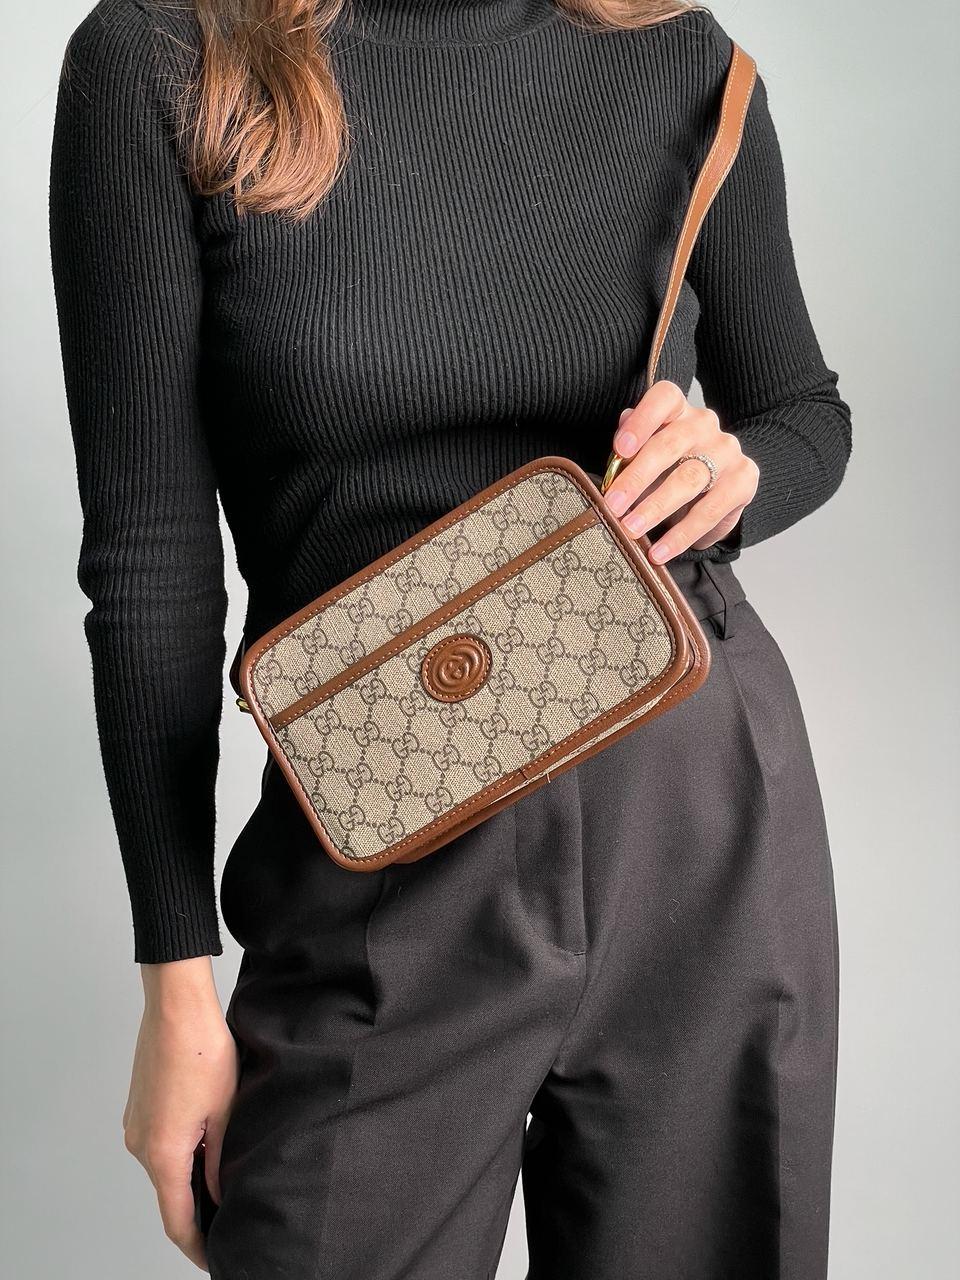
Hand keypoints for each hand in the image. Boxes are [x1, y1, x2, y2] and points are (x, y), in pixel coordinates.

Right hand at [123, 957, 238, 1271]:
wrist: (176, 1006)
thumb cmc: (203, 1050)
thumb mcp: (225, 1111)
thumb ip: (220, 1160)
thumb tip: (222, 1195)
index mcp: (162, 1152)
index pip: (176, 1219)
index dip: (196, 1245)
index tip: (215, 1258)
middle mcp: (140, 1144)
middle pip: (168, 1195)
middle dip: (196, 1213)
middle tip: (227, 1222)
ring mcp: (135, 1125)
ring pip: (163, 1168)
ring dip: (188, 1181)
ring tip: (222, 1184)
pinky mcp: (138, 1108)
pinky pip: (158, 1145)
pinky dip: (178, 1156)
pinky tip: (204, 1147)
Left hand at [603, 381, 759, 562]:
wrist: (717, 486)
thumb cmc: (669, 468)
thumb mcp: (646, 456)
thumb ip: (629, 450)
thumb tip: (618, 452)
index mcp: (677, 410)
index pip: (663, 399)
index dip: (641, 421)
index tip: (620, 448)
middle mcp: (704, 425)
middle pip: (670, 445)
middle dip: (637, 478)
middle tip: (613, 505)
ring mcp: (726, 452)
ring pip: (689, 479)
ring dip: (655, 508)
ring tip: (631, 529)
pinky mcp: (743, 481)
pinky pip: (709, 511)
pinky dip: (681, 535)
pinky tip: (659, 551)